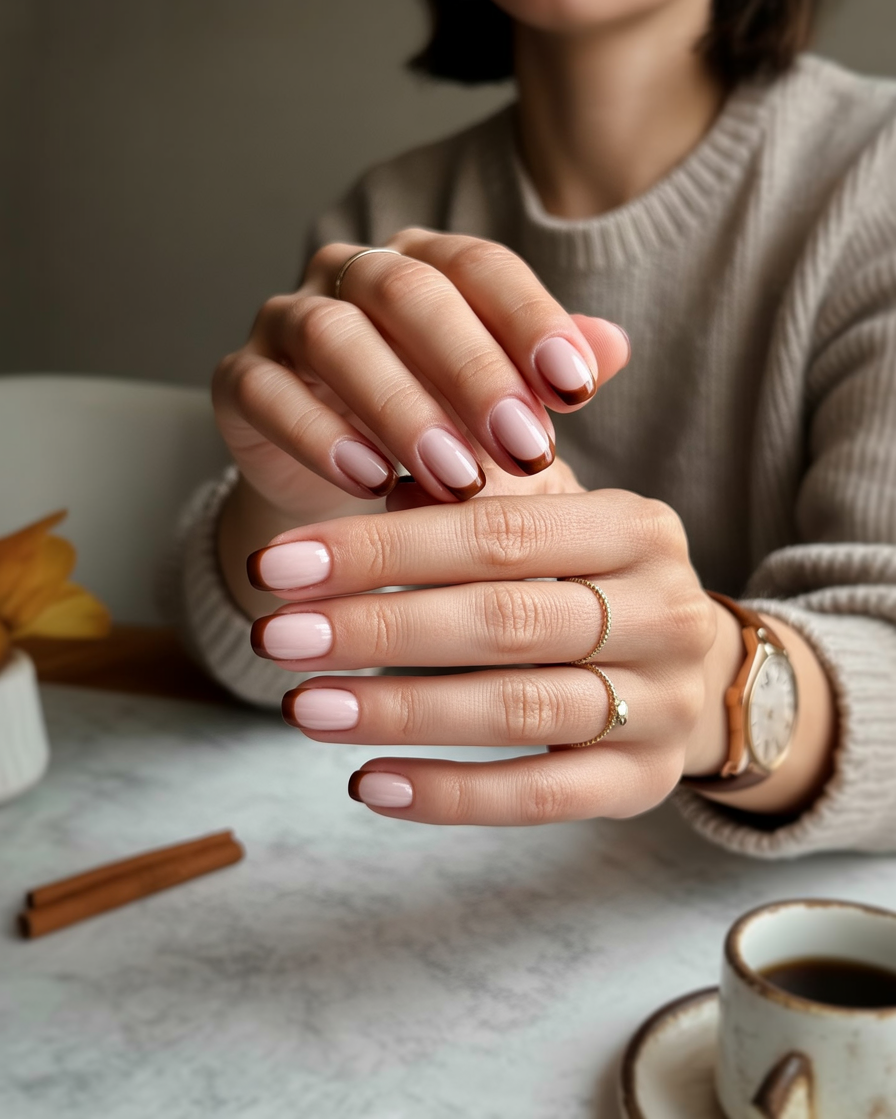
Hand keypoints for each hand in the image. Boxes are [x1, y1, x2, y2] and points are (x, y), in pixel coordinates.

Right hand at [212, 229, 628, 521]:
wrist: (337, 480)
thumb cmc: (433, 432)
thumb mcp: (497, 409)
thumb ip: (545, 374)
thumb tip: (616, 346)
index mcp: (424, 265)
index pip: (481, 266)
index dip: (530, 320)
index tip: (579, 388)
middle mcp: (353, 276)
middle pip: (409, 292)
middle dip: (472, 372)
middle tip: (524, 447)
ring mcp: (287, 322)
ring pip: (335, 338)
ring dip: (400, 407)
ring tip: (454, 477)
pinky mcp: (240, 380)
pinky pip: (267, 393)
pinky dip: (317, 436)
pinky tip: (368, 481)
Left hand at [247, 490, 723, 825]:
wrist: (691, 669)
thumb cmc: (587, 583)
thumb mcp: (551, 522)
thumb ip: (472, 499)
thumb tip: (369, 480)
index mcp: (637, 528)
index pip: (496, 534)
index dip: (382, 550)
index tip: (280, 566)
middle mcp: (666, 612)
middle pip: (504, 620)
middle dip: (378, 628)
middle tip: (278, 637)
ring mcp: (665, 704)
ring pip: (518, 709)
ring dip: (400, 712)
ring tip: (307, 707)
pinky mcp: (644, 782)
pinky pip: (539, 797)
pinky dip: (450, 794)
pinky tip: (369, 785)